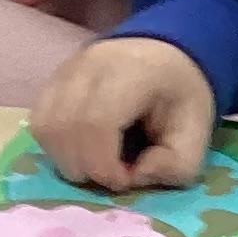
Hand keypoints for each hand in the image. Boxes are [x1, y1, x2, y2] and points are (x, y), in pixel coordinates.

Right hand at [32, 38, 215, 191]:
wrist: (166, 55)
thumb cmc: (181, 97)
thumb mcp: (197, 134)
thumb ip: (176, 164)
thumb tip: (135, 177)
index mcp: (132, 72)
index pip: (96, 122)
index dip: (103, 164)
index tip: (124, 181)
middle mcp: (90, 65)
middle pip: (64, 127)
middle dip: (85, 168)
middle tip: (112, 176)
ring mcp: (65, 70)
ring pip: (45, 127)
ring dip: (67, 160)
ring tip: (98, 165)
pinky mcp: (52, 81)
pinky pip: (39, 122)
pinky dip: (56, 148)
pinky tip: (83, 152)